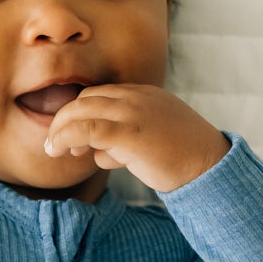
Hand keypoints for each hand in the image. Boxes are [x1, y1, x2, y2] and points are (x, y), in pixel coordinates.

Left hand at [42, 84, 231, 192]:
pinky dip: (66, 137)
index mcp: (144, 94)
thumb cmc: (184, 160)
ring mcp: (132, 112)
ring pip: (81, 111)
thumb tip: (100, 153)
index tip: (72, 138)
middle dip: (65, 121)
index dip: (80, 114)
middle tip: (55, 144)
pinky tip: (60, 151)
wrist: (209, 166)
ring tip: (53, 150)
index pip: (99, 95)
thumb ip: (125, 143)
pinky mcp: (128, 133)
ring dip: (61, 130)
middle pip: (85, 100)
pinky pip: (86, 129)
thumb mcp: (152, 142)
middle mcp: (136, 97)